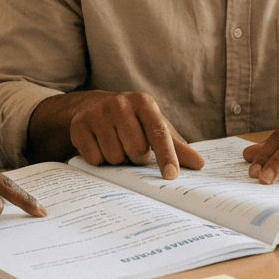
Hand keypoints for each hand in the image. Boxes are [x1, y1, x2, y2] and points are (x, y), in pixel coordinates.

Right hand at [66, 91, 204, 178]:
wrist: (93, 106)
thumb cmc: (132, 121)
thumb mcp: (155, 127)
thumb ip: (176, 146)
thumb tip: (199, 164)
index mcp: (143, 103)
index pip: (158, 133)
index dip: (166, 156)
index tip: (171, 175)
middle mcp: (120, 103)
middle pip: (136, 149)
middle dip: (136, 157)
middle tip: (132, 150)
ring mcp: (97, 113)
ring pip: (114, 156)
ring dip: (117, 160)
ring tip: (116, 146)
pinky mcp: (79, 124)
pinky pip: (94, 158)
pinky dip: (99, 160)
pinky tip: (100, 146)